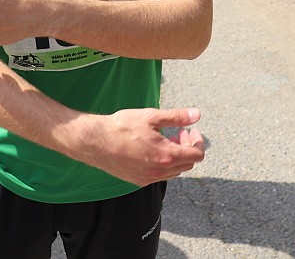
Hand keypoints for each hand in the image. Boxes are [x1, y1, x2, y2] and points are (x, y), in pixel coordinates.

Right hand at [85, 107, 204, 186]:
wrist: (97, 141)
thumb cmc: (122, 127)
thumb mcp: (151, 116)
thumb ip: (176, 117)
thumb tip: (196, 114)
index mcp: (166, 156)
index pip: (196, 155)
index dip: (197, 141)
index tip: (190, 130)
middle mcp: (160, 171)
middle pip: (187, 164)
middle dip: (187, 147)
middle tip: (178, 132)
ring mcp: (149, 178)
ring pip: (174, 171)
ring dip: (176, 155)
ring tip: (166, 138)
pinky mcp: (139, 180)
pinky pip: (160, 175)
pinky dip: (164, 163)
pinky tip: (153, 148)